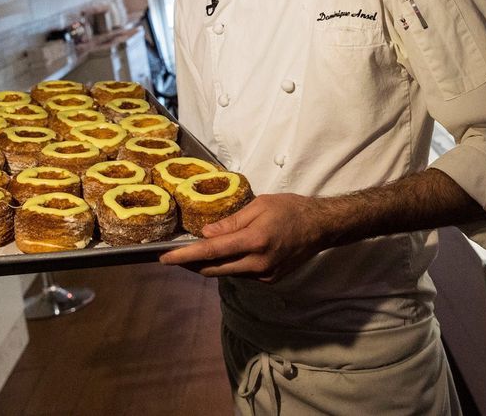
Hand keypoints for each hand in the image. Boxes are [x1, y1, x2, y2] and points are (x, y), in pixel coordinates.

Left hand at [158, 193, 328, 282]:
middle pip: (214, 268)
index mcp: (254, 240)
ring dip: (210, 264)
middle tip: (174, 256)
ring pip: (227, 273)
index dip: (185, 256)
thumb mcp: (259, 206)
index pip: (211, 251)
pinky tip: (226, 254)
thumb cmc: (290, 208)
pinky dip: (229, 265)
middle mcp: (258, 263)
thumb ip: (231, 222)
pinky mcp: (269, 279)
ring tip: (195, 253)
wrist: (320, 227)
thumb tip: (206, 233)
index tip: (164, 258)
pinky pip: (241, 274)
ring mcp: (264, 275)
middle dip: (191, 264)